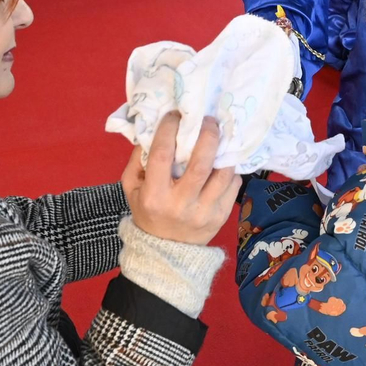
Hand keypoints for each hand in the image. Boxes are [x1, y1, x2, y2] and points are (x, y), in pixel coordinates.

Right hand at [122, 112, 242, 246]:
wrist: (165, 251)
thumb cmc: (147, 212)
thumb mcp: (132, 188)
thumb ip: (139, 159)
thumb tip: (155, 127)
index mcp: (155, 196)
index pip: (163, 155)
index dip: (170, 129)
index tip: (176, 114)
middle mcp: (181, 204)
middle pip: (201, 163)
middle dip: (208, 135)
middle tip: (209, 120)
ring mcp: (205, 212)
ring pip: (223, 173)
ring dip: (224, 150)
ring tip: (221, 137)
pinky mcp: (222, 216)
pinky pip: (233, 185)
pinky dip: (230, 169)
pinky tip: (223, 161)